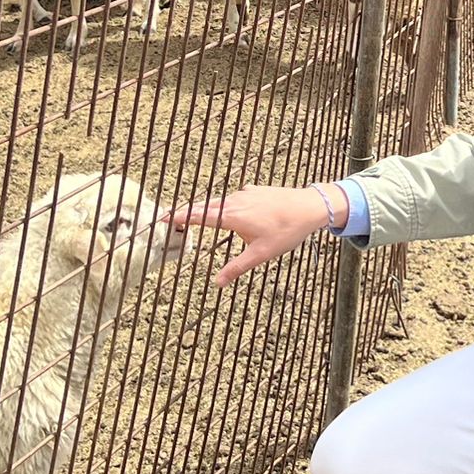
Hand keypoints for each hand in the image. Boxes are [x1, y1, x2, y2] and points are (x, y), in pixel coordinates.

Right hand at [165, 184, 336, 285]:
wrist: (309, 207)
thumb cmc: (286, 230)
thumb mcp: (260, 254)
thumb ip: (236, 268)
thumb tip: (217, 283)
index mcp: (232, 216)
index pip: (199, 216)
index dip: (180, 216)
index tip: (165, 217)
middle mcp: (235, 201)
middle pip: (205, 206)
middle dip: (188, 211)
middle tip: (172, 215)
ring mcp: (246, 194)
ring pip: (220, 202)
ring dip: (208, 208)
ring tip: (197, 215)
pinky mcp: (255, 191)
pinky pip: (235, 198)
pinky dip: (226, 205)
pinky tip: (231, 210)